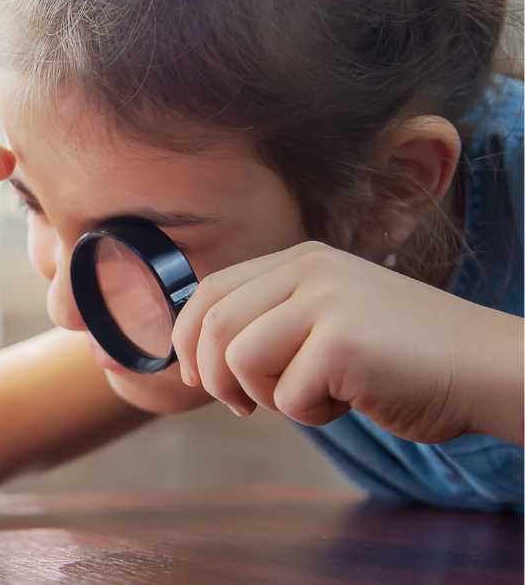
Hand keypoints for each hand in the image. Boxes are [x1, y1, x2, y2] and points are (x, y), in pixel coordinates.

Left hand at [172, 241, 523, 444]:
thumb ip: (273, 322)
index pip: (210, 290)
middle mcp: (309, 270)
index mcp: (301, 259)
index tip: (195, 376)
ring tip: (316, 395)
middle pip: (214, 324)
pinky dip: (312, 414)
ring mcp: (326, 301)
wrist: (485, 367)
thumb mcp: (329, 318)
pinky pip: (287, 396)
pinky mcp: (342, 342)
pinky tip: (352, 400)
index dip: (187, 337)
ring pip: (241, 359)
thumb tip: (199, 355)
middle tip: (241, 406)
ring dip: (268, 395)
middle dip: (214, 375)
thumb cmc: (403, 358)